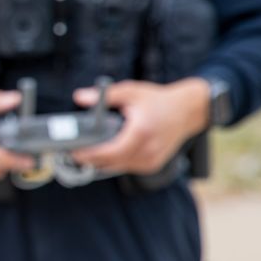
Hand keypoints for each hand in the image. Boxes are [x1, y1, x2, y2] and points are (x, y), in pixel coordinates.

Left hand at [69, 78, 209, 174]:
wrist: (188, 111)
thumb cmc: (158, 100)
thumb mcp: (131, 92)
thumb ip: (104, 95)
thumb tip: (80, 97)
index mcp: (140, 133)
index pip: (109, 152)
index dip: (88, 155)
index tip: (72, 152)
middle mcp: (147, 150)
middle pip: (111, 163)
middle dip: (90, 160)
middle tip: (72, 153)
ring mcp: (152, 160)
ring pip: (118, 168)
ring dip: (102, 163)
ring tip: (84, 154)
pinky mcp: (153, 165)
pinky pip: (128, 168)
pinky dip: (115, 163)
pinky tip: (105, 155)